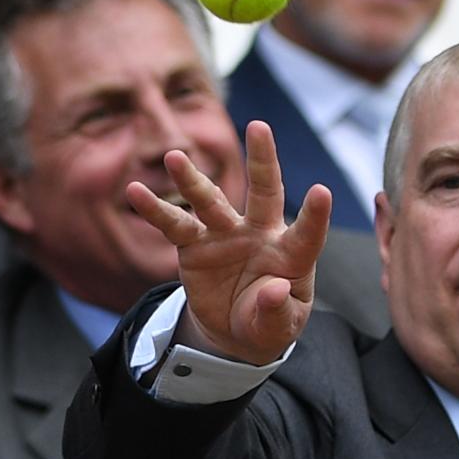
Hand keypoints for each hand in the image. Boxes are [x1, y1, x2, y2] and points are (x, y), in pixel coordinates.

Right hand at [126, 121, 330, 364]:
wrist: (236, 332)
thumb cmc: (268, 323)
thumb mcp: (279, 327)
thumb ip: (277, 310)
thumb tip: (273, 290)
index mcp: (291, 253)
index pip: (307, 232)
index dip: (315, 215)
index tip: (322, 191)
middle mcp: (260, 233)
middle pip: (264, 191)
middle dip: (262, 159)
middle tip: (259, 126)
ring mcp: (226, 234)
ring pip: (211, 201)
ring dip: (193, 181)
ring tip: (175, 157)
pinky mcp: (195, 246)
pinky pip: (175, 224)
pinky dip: (155, 209)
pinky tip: (136, 191)